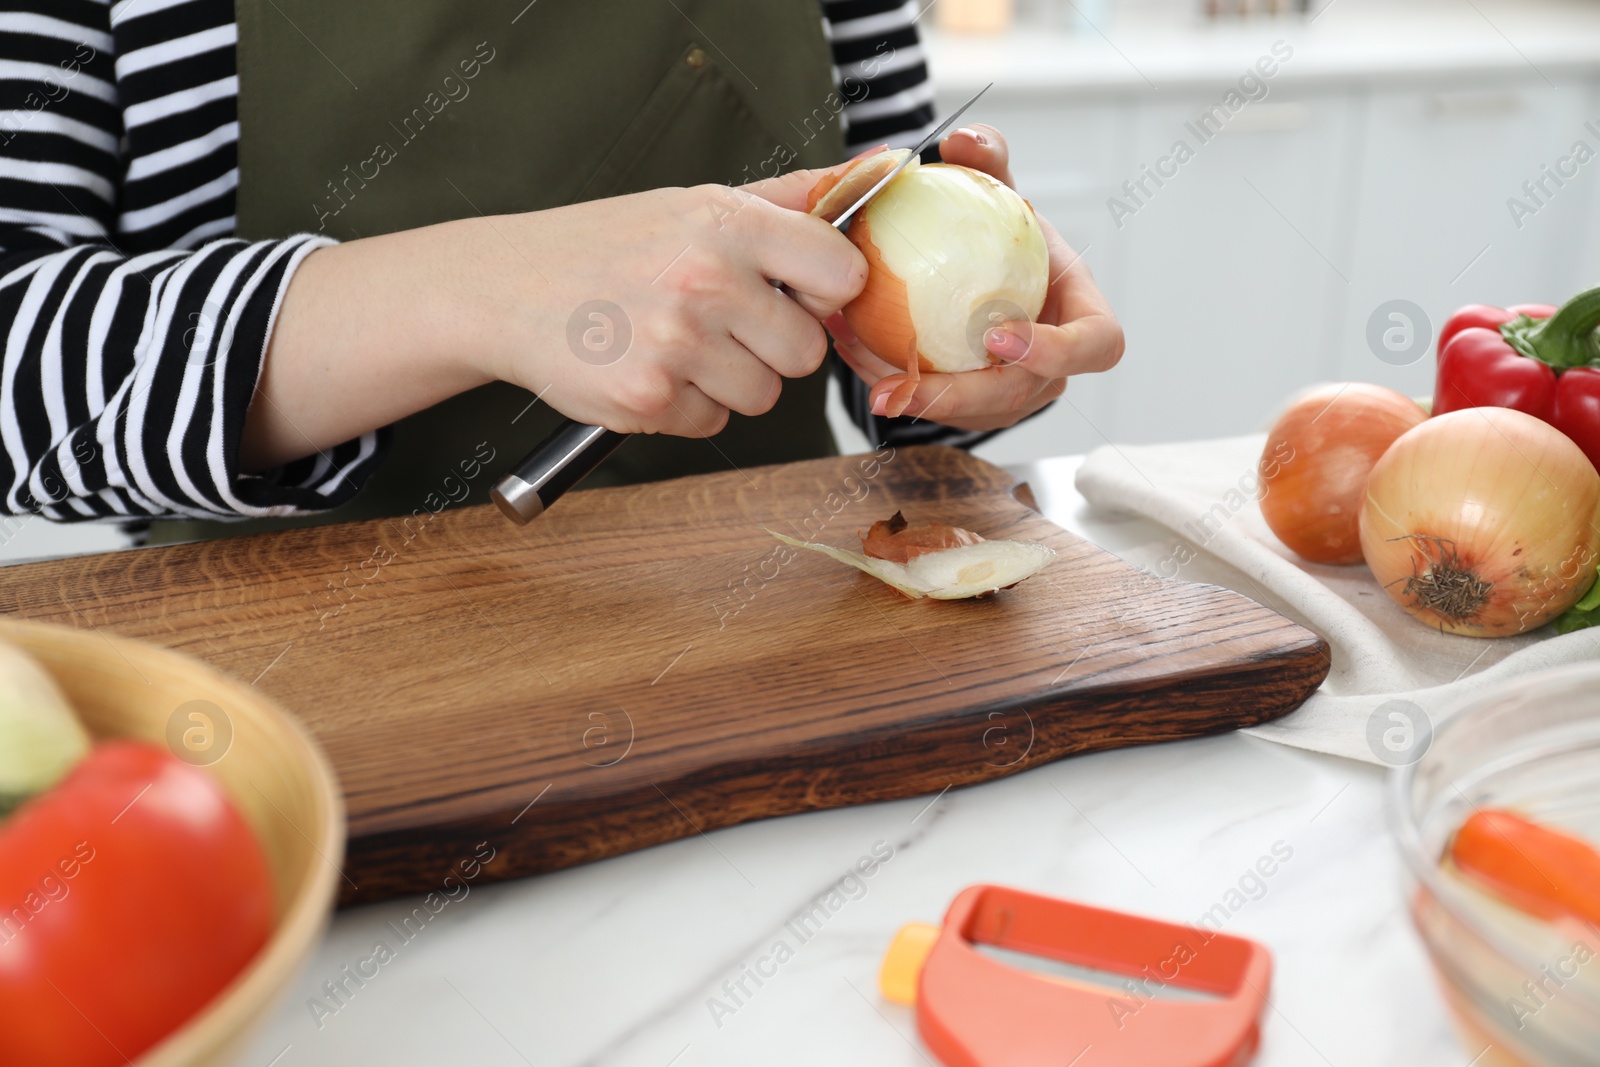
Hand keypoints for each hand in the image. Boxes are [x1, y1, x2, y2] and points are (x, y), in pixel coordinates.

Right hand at [482, 182, 867, 436]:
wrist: (505, 288)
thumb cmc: (605, 245)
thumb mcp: (692, 205)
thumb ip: (781, 202)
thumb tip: (867, 174)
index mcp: (726, 224)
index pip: (842, 273)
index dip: (826, 291)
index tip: (796, 291)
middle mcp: (706, 280)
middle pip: (806, 351)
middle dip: (773, 346)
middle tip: (721, 324)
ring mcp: (676, 345)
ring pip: (763, 395)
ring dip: (729, 382)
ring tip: (677, 346)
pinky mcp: (648, 400)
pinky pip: (711, 423)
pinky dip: (684, 408)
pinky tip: (647, 369)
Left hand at [821, 126, 1124, 431]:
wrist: (975, 264)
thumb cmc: (999, 229)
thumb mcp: (996, 188)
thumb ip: (988, 158)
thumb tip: (966, 140)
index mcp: (1079, 312)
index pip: (1098, 344)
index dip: (1058, 350)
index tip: (997, 334)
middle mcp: (1054, 362)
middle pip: (1022, 394)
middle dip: (964, 397)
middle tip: (905, 386)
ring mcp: (1016, 391)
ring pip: (975, 413)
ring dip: (920, 402)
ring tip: (870, 381)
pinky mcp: (976, 406)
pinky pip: (941, 409)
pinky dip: (901, 388)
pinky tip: (859, 363)